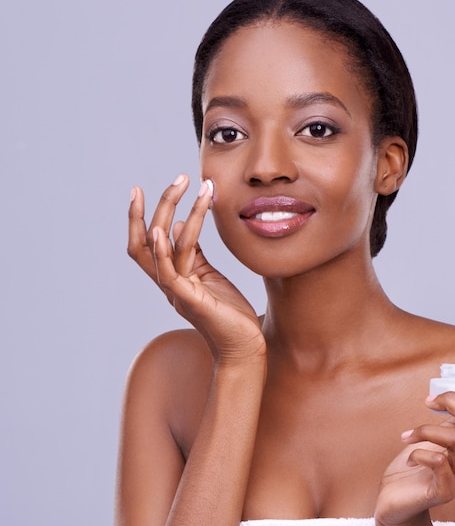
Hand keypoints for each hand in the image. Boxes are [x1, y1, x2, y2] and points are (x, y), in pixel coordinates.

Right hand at [128, 174, 265, 362]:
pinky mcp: (191, 302)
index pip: (145, 243)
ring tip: (194, 187)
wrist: (244, 346)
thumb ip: (194, 253)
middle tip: (179, 178)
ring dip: (176, 213)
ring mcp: (177, 293)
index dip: (139, 217)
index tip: (140, 189)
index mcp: (172, 276)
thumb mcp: (209, 275)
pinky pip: (171, 274)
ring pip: (165, 248)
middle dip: (160, 205)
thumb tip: (180, 225)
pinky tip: (166, 230)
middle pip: (148, 240)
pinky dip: (164, 251)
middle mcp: (169, 283)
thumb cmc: (228, 312)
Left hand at [375, 375, 454, 525]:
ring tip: (409, 435)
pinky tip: (409, 457)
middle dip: (454, 401)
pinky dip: (419, 451)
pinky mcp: (445, 492)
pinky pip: (438, 461)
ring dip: (427, 429)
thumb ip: (453, 419)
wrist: (396, 498)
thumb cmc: (417, 463)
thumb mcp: (438, 435)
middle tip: (430, 401)